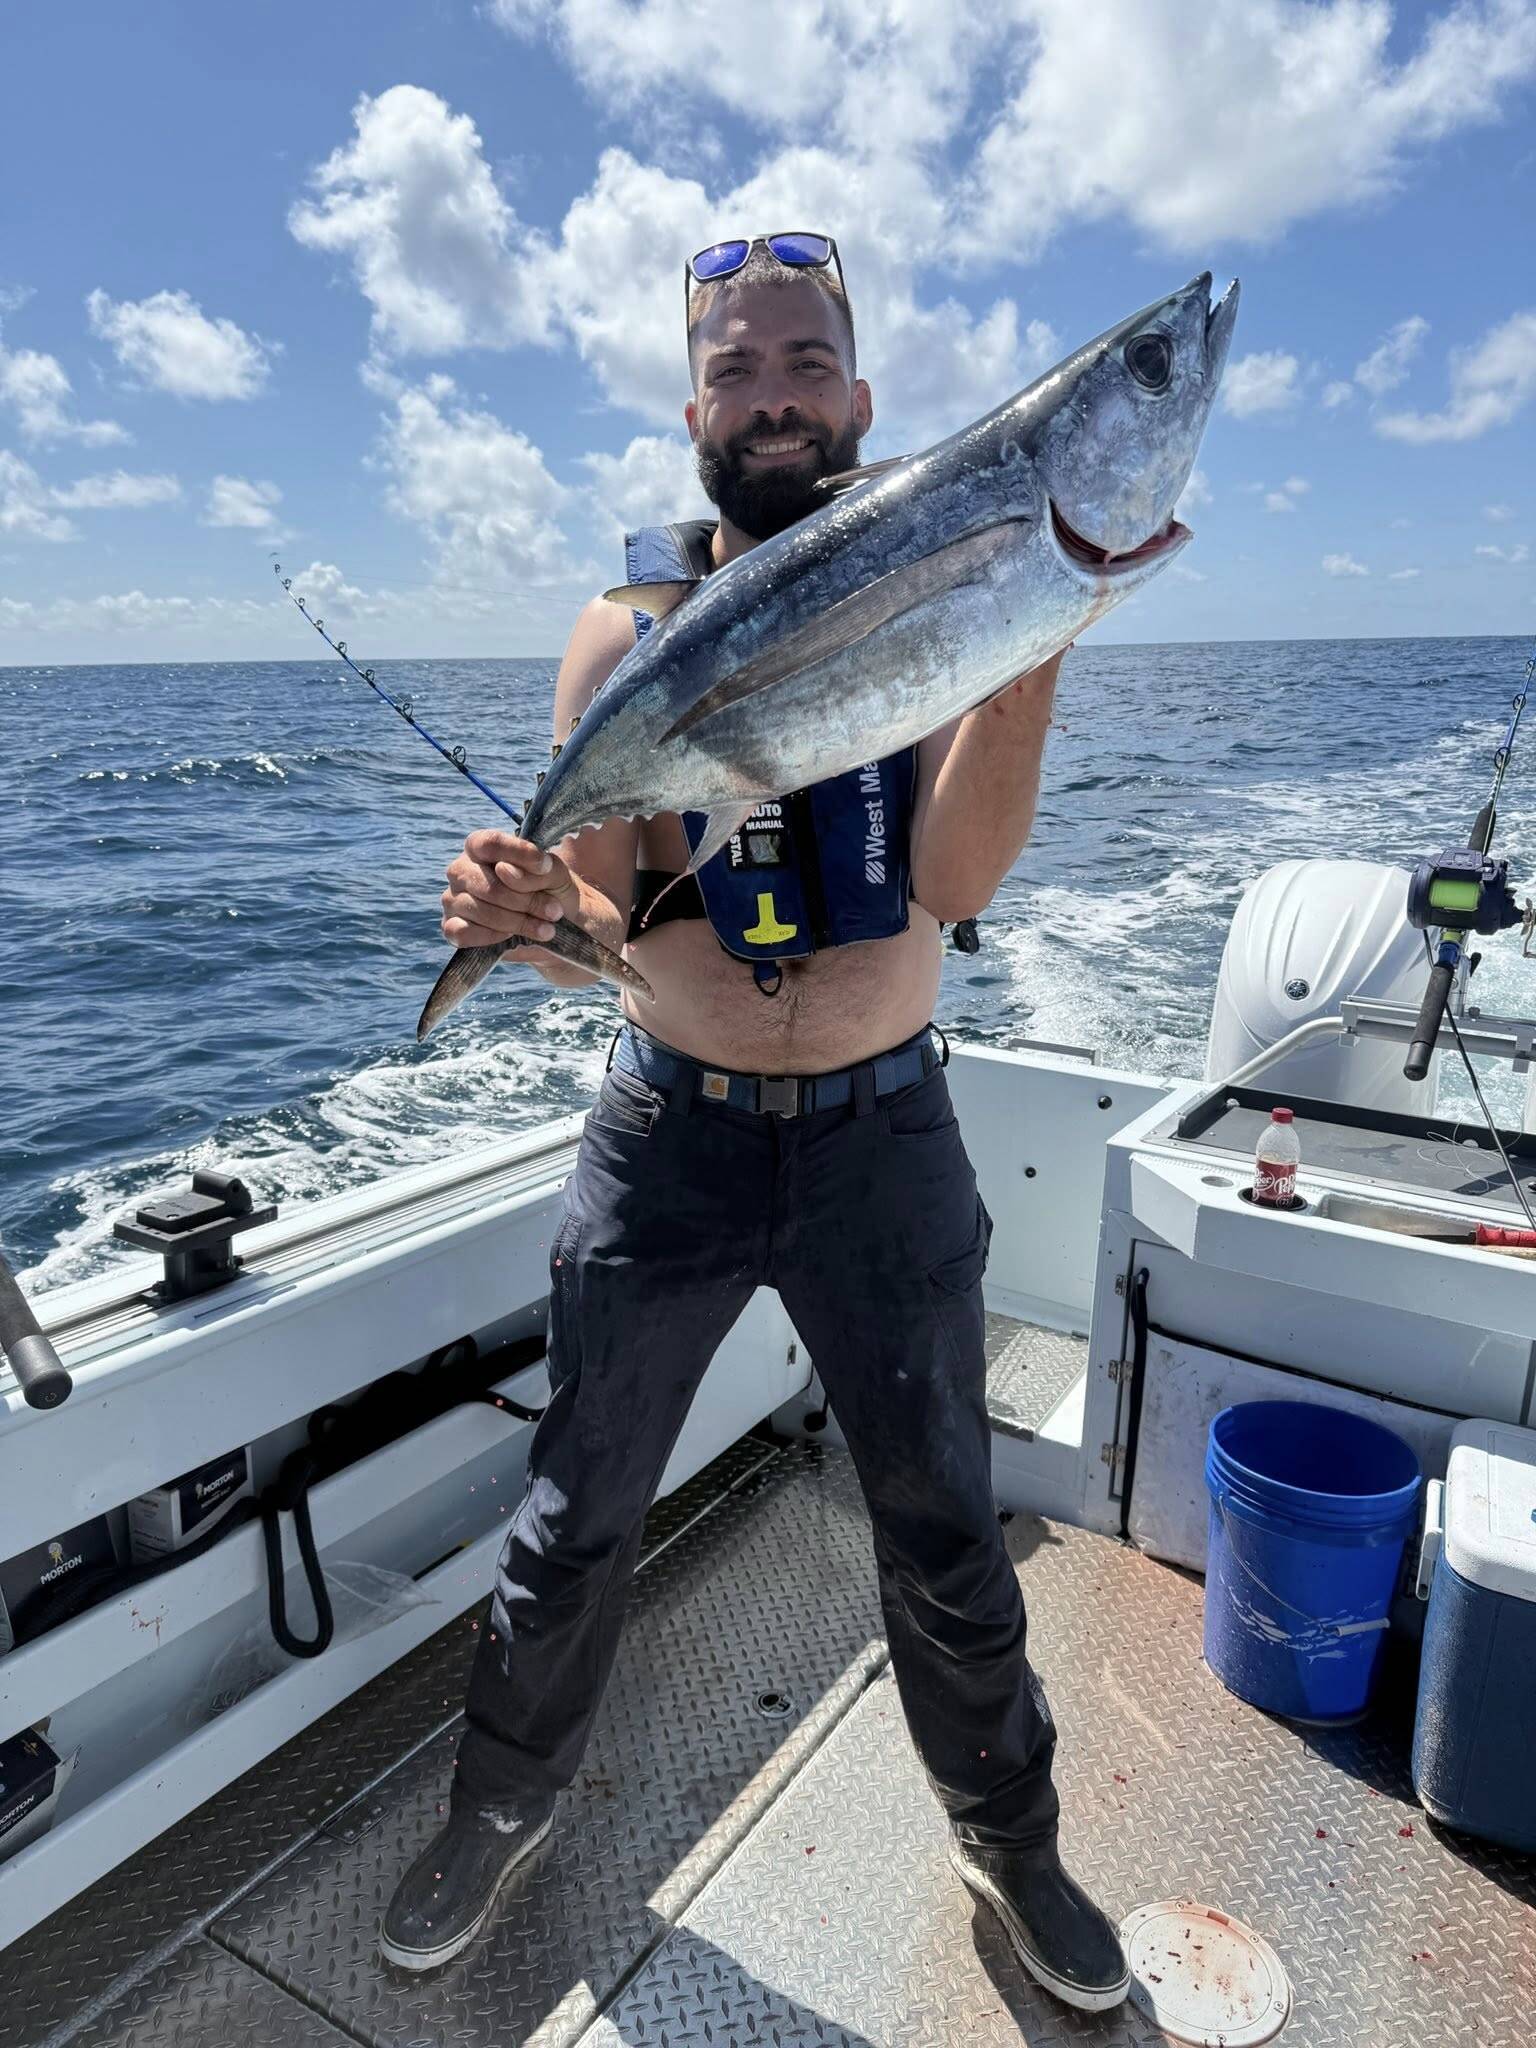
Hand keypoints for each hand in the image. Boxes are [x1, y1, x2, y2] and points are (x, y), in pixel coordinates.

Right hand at [440, 829, 580, 960]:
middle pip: (489, 885)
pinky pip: (463, 933)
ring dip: (518, 922)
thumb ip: (534, 868)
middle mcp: (460, 870)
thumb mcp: (553, 873)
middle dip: (526, 901)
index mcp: (479, 847)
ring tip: (546, 929)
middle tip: (554, 911)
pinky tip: (512, 936)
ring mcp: (452, 899)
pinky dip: (492, 936)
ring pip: (481, 911)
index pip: (489, 843)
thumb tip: (505, 871)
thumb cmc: (549, 888)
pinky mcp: (451, 927)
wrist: (551, 922)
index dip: (517, 853)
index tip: (545, 866)